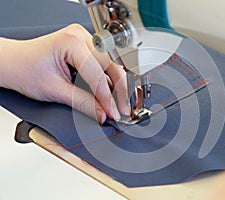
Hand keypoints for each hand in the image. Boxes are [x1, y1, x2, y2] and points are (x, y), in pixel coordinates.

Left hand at [0, 24, 129, 122]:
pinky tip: (111, 94)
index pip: (98, 75)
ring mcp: (85, 40)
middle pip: (111, 66)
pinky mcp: (86, 47)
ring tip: (119, 104)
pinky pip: (104, 64)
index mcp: (72, 42)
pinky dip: (108, 80)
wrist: (12, 63)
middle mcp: (81, 36)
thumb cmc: (24, 70)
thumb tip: (103, 113)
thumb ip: (83, 103)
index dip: (108, 98)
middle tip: (123, 109)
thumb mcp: (54, 90)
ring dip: (116, 85)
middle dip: (119, 91)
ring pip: (110, 65)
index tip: (114, 113)